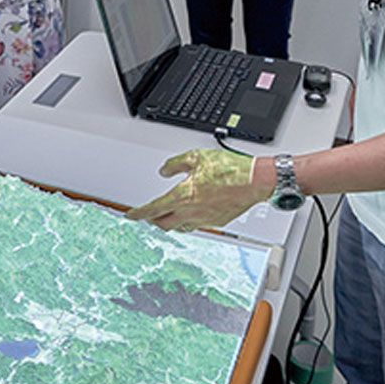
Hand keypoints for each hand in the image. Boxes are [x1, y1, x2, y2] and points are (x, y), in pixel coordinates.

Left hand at [125, 149, 268, 230]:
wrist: (254, 181)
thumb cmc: (229, 169)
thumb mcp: (196, 157)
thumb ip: (175, 164)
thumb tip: (164, 171)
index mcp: (182, 196)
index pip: (153, 209)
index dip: (138, 214)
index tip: (130, 215)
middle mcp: (191, 211)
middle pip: (163, 224)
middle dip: (153, 220)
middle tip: (148, 215)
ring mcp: (204, 219)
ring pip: (180, 227)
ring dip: (170, 222)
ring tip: (168, 214)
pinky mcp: (216, 222)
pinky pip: (197, 225)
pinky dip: (189, 220)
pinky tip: (191, 212)